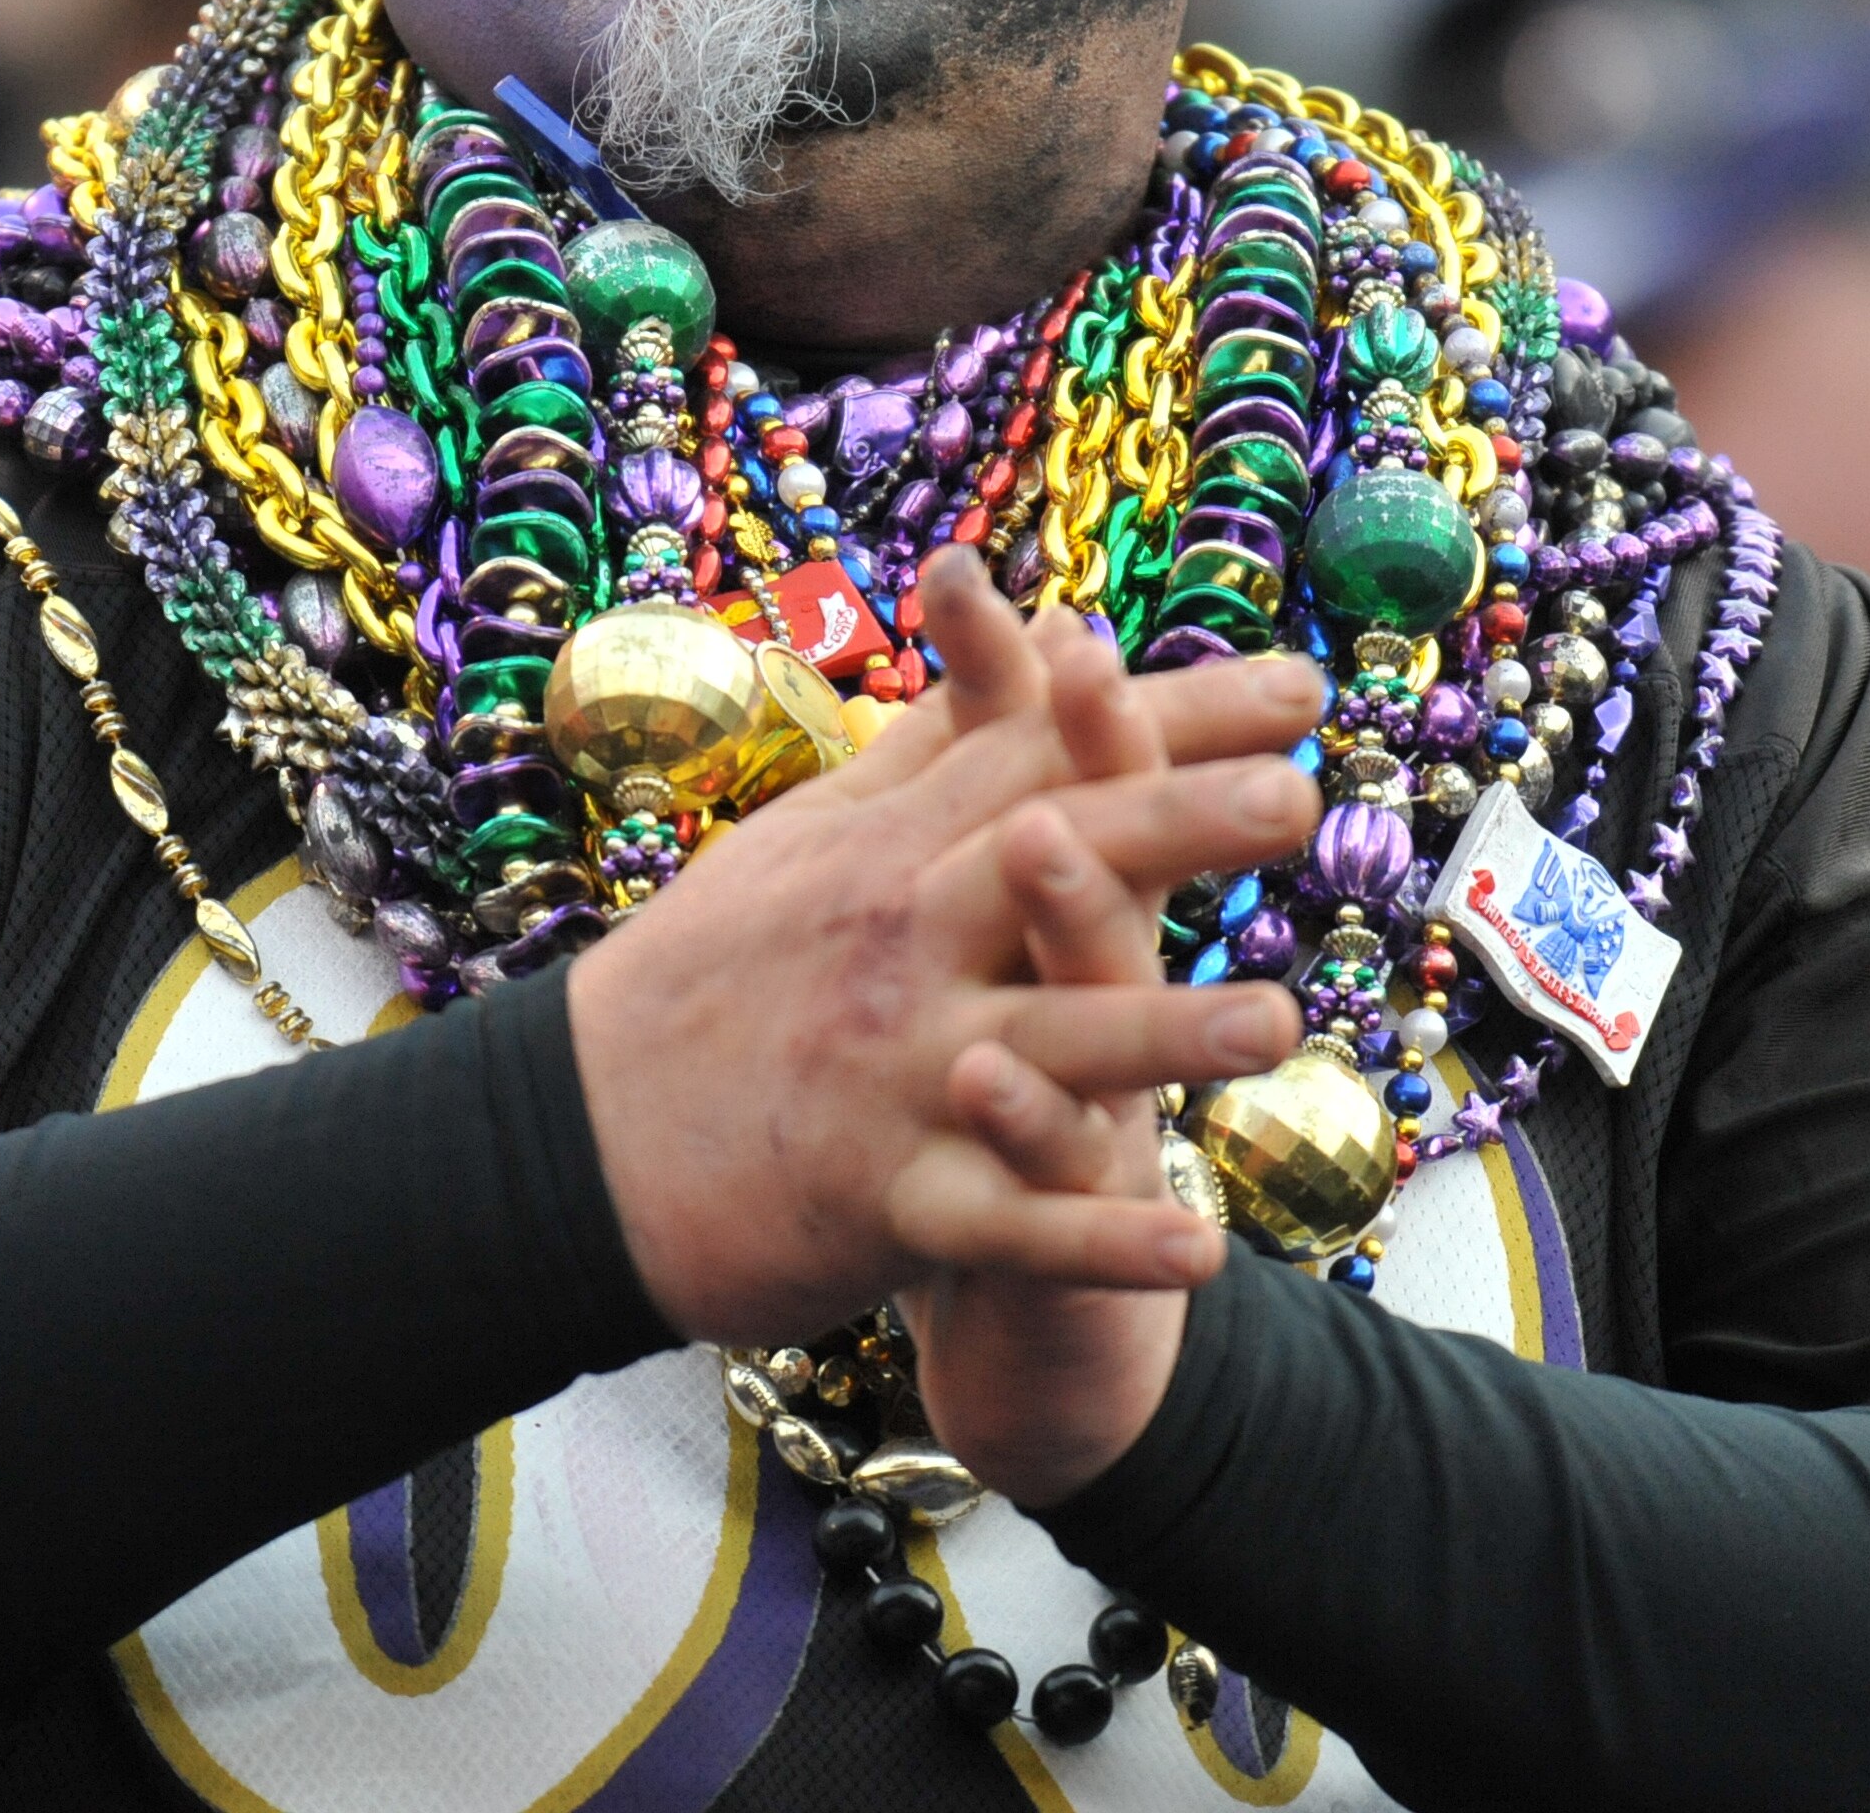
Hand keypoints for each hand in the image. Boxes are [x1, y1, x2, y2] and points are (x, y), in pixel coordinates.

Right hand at [567, 551, 1316, 1343]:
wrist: (571, 1141)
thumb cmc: (712, 975)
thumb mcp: (814, 834)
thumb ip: (941, 738)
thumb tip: (1035, 621)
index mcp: (896, 851)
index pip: (1051, 760)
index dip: (1175, 719)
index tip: (1298, 689)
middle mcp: (902, 945)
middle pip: (1053, 870)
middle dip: (1177, 830)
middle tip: (1296, 796)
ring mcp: (896, 1074)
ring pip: (1048, 1048)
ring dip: (1162, 1036)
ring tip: (1276, 1020)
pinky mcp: (886, 1199)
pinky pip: (1008, 1226)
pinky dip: (1099, 1242)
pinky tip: (1198, 1249)